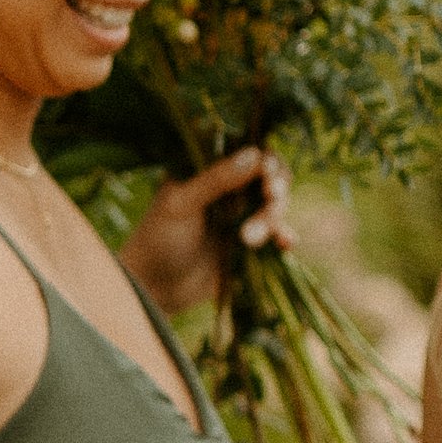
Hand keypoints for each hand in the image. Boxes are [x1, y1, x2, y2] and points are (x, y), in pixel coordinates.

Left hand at [119, 148, 292, 315]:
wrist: (154, 289)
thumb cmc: (157, 240)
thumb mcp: (181, 205)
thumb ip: (216, 180)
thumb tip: (254, 154)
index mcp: (210, 171)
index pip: (249, 153)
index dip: (266, 161)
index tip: (267, 174)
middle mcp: (230, 190)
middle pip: (270, 179)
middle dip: (274, 190)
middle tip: (271, 197)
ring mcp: (242, 217)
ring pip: (274, 207)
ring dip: (271, 218)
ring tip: (248, 239)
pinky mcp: (250, 244)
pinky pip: (277, 235)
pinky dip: (285, 237)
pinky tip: (286, 243)